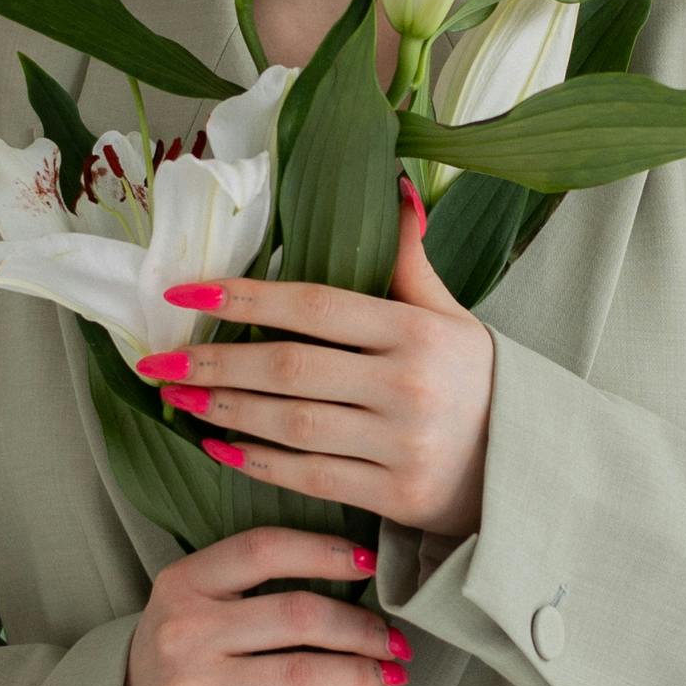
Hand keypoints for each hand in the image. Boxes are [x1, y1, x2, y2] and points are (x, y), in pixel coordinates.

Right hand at [112, 526, 410, 685]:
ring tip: (392, 676)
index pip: (264, 549)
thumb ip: (249, 585)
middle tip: (396, 641)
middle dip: (362, 629)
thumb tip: (353, 574)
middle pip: (297, 615)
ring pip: (303, 674)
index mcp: (182, 584)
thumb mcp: (191, 604)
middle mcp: (184, 631)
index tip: (371, 564)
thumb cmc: (178, 661)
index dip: (326, 551)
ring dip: (362, 675)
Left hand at [137, 176, 495, 541]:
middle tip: (158, 359)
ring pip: (291, 425)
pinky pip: (309, 477)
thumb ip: (411, 262)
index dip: (246, 295)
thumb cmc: (480, 384)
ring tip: (178, 395)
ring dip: (225, 408)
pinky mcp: (396, 495)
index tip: (185, 291)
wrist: (526, 470)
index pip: (315, 305)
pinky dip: (258, 463)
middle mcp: (408, 385)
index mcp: (417, 331)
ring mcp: (401, 444)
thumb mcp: (454, 317)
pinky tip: (218, 445)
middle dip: (215, 361)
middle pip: (289, 368)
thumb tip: (396, 190)